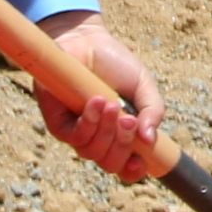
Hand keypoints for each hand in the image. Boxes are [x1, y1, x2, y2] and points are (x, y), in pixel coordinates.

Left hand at [33, 15, 163, 178]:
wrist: (86, 40)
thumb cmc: (115, 63)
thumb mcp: (144, 86)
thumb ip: (154, 111)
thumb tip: (150, 140)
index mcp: (120, 135)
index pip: (125, 167)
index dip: (134, 171)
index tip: (142, 161)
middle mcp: (98, 138)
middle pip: (111, 163)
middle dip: (124, 145)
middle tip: (130, 120)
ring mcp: (77, 132)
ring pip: (93, 152)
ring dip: (106, 131)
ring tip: (112, 104)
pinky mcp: (58, 123)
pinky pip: (75, 137)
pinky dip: (89, 122)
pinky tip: (96, 101)